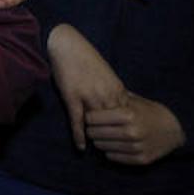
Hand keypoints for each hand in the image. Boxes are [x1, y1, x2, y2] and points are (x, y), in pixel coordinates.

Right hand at [47, 24, 126, 149]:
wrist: (66, 44)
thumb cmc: (84, 56)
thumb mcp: (105, 73)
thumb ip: (113, 89)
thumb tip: (122, 101)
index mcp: (116, 89)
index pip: (126, 115)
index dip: (126, 129)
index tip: (127, 140)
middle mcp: (106, 95)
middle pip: (114, 123)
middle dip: (114, 137)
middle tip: (115, 151)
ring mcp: (89, 97)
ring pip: (98, 124)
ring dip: (98, 138)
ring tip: (99, 151)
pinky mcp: (72, 97)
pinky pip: (77, 121)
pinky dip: (79, 135)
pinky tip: (81, 146)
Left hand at [86, 94, 185, 164]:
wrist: (173, 131)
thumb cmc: (148, 112)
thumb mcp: (133, 101)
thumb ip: (112, 100)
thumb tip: (89, 98)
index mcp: (128, 115)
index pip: (92, 118)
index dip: (88, 116)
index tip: (89, 116)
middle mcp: (132, 132)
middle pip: (94, 133)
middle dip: (90, 130)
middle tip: (92, 128)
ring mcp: (136, 147)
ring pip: (102, 146)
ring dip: (98, 141)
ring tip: (101, 136)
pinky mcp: (140, 159)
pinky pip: (113, 157)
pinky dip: (109, 151)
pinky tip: (111, 145)